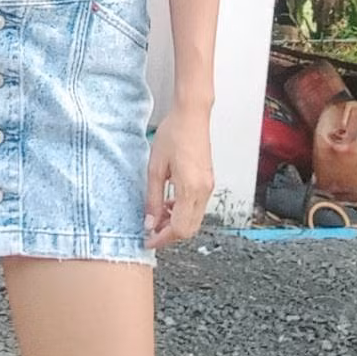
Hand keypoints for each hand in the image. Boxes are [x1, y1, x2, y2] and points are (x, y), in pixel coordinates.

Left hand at [144, 108, 213, 249]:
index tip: (148, 240)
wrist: (191, 115)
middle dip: (169, 234)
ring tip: (157, 215)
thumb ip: (153, 198)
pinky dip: (183, 212)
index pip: (179, 229)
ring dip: (176, 223)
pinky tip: (168, 203)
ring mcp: (208, 186)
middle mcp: (204, 191)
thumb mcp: (155, 167)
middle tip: (151, 230)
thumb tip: (149, 222)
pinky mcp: (208, 181)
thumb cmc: (173, 134)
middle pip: (189, 229)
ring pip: (194, 220)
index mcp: (190, 188)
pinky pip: (197, 207)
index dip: (162, 239)